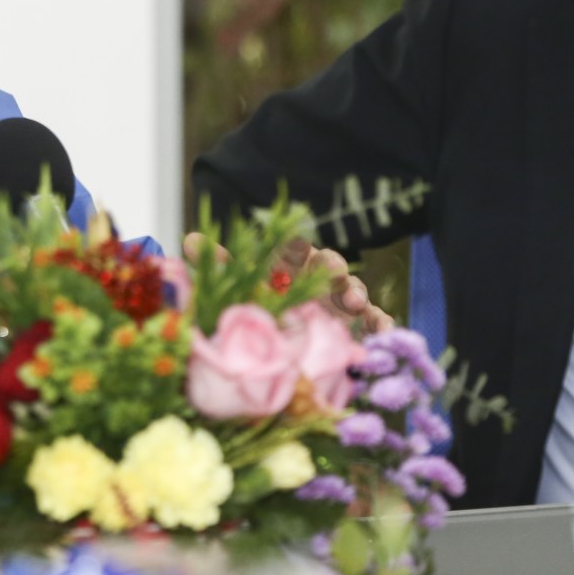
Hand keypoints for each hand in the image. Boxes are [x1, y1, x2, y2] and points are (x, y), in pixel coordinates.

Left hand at [181, 233, 392, 333]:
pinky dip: (380, 325)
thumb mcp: (240, 284)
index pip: (297, 249)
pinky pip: (372, 322)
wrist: (283, 335)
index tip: (295, 248)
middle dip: (335, 271)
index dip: (298, 247)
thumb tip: (188, 239)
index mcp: (293, 263)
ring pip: (355, 292)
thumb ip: (219, 263)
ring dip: (359, 296)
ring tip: (358, 306)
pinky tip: (385, 331)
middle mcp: (320, 278)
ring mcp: (340, 301)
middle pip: (331, 267)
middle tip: (335, 278)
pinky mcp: (354, 325)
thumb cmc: (263, 300)